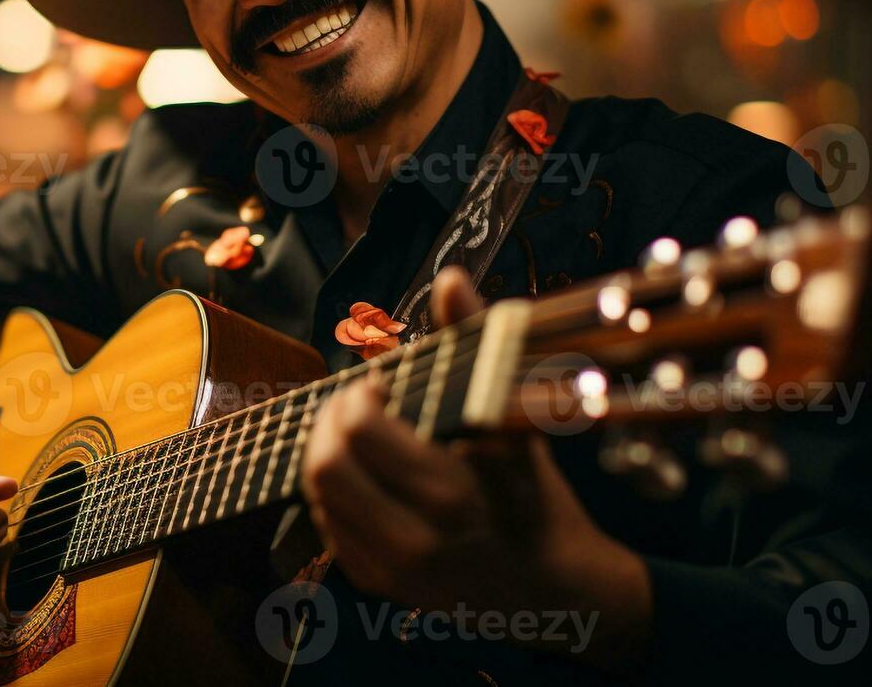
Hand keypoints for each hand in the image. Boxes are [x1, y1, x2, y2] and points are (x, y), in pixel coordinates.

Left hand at [299, 266, 651, 669]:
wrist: (554, 592)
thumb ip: (477, 347)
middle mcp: (414, 538)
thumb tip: (450, 280)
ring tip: (358, 434)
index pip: (359, 432)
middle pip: (324, 465)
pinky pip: (328, 526)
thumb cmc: (537, 499)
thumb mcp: (515, 422)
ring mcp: (391, 569)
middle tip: (359, 405)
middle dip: (331, 422)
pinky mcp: (378, 585)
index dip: (357, 396)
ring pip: (317, 495)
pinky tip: (365, 474)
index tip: (380, 385)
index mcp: (450, 492)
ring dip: (327, 452)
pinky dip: (335, 490)